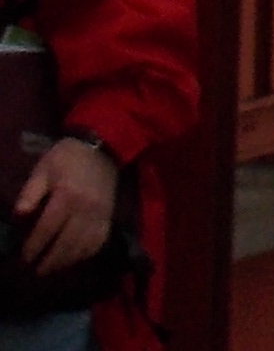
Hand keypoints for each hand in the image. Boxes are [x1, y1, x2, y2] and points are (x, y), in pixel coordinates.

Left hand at [16, 131, 115, 277]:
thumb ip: (30, 192)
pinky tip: (73, 258)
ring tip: (52, 268)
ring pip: (82, 247)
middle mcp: (85, 207)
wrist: (103, 147)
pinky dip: (85, 255)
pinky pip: (98, 243)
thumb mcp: (44, 168)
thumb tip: (19, 214)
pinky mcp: (109, 217)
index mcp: (67, 194)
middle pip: (66, 243)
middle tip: (37, 271)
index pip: (47, 228)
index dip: (34, 246)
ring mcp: (100, 214)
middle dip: (50, 261)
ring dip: (66, 261)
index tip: (25, 258)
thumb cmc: (68, 158)